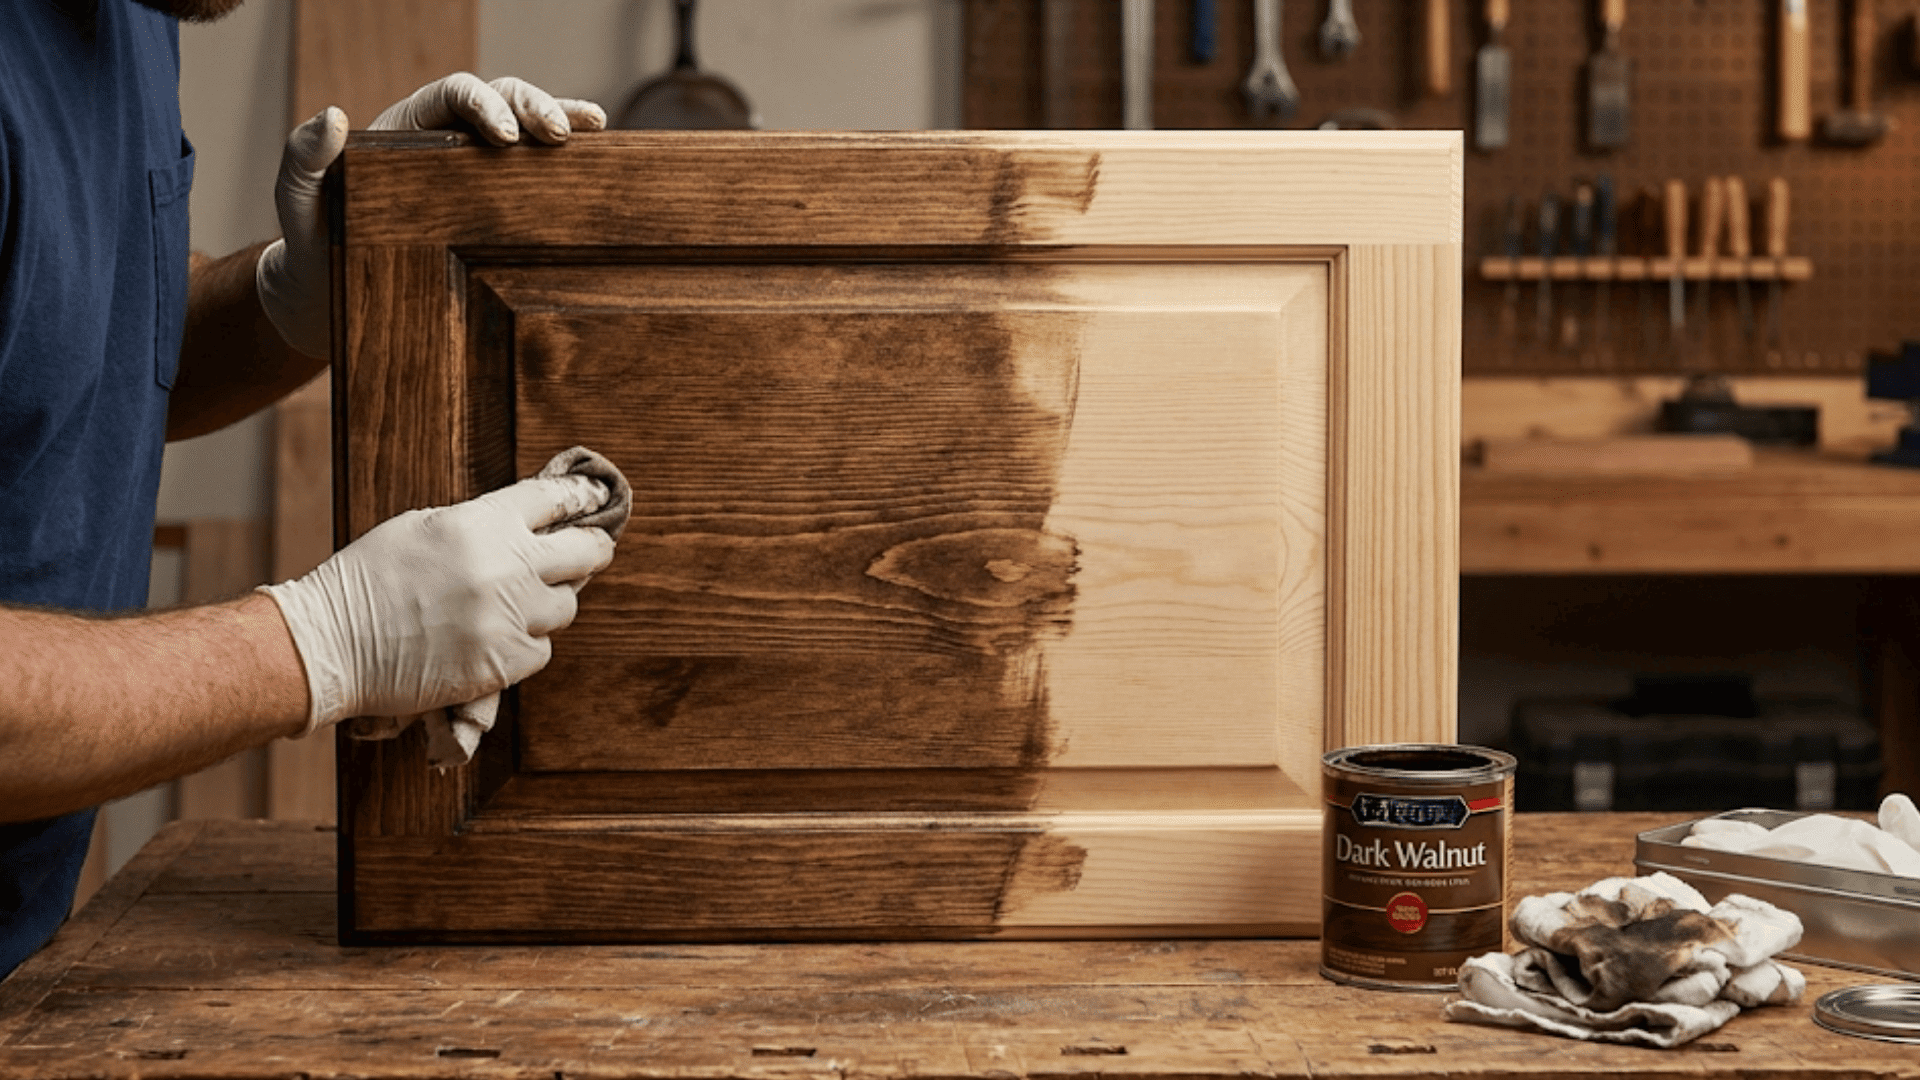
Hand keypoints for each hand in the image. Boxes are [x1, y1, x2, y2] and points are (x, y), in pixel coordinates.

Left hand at [255, 75, 606, 357]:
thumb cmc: (314, 246)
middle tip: (559, 135)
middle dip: (534, 107)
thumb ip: (303, 159)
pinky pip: (533, 176)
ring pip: (525, 130)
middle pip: (501, 98)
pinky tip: (594, 162)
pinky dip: (565, 163)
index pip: (453, 95)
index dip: (484, 104)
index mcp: (408, 130)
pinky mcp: (495, 207)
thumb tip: (332, 116)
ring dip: (561, 121)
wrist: (329, 295)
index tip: (504, 136)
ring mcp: (475, 173)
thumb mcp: (298, 203)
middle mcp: (447, 141)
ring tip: (593, 129)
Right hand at [259, 474, 617, 732]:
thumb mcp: (423, 527)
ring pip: (565, 607)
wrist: (332, 643)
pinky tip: (495, 639)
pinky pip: (541, 649)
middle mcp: (508, 567)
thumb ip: (480, 524)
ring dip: (549, 604)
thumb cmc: (369, 579)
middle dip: (591, 550)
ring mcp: (509, 618)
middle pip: (586, 552)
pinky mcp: (504, 663)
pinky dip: (526, 644)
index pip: (555, 499)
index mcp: (484, 523)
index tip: (593, 500)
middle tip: (591, 551)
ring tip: (518, 604)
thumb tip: (526, 526)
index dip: (578, 498)